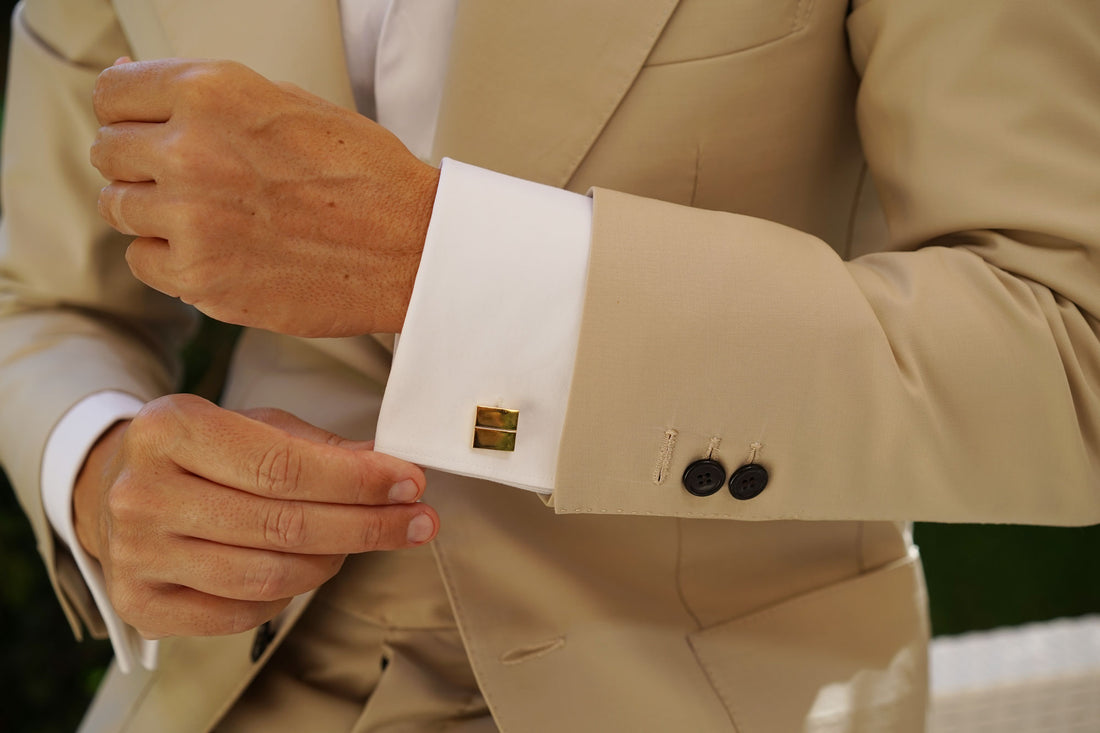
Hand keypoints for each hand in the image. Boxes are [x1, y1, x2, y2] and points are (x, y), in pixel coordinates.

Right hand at [73, 394, 436, 637]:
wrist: (116, 487)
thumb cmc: (200, 452)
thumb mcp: (252, 424)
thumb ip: (318, 447)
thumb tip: (387, 469)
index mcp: (170, 429)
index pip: (282, 466)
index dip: (356, 481)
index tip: (410, 483)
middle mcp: (144, 493)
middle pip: (281, 525)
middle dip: (366, 525)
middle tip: (418, 521)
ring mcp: (137, 553)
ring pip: (268, 576)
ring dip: (334, 560)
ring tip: (363, 540)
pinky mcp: (141, 603)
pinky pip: (243, 611)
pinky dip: (289, 594)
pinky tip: (310, 567)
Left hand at [90, 58, 439, 336]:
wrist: (411, 248)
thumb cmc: (365, 175)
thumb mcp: (289, 103)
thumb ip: (211, 99)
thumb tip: (146, 97)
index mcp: (212, 93)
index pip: (113, 92)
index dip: (128, 112)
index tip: (141, 127)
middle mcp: (191, 152)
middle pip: (109, 152)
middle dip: (140, 162)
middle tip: (186, 177)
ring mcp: (191, 220)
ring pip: (119, 208)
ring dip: (154, 211)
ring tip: (209, 216)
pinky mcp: (201, 278)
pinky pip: (144, 261)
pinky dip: (170, 258)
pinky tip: (216, 249)